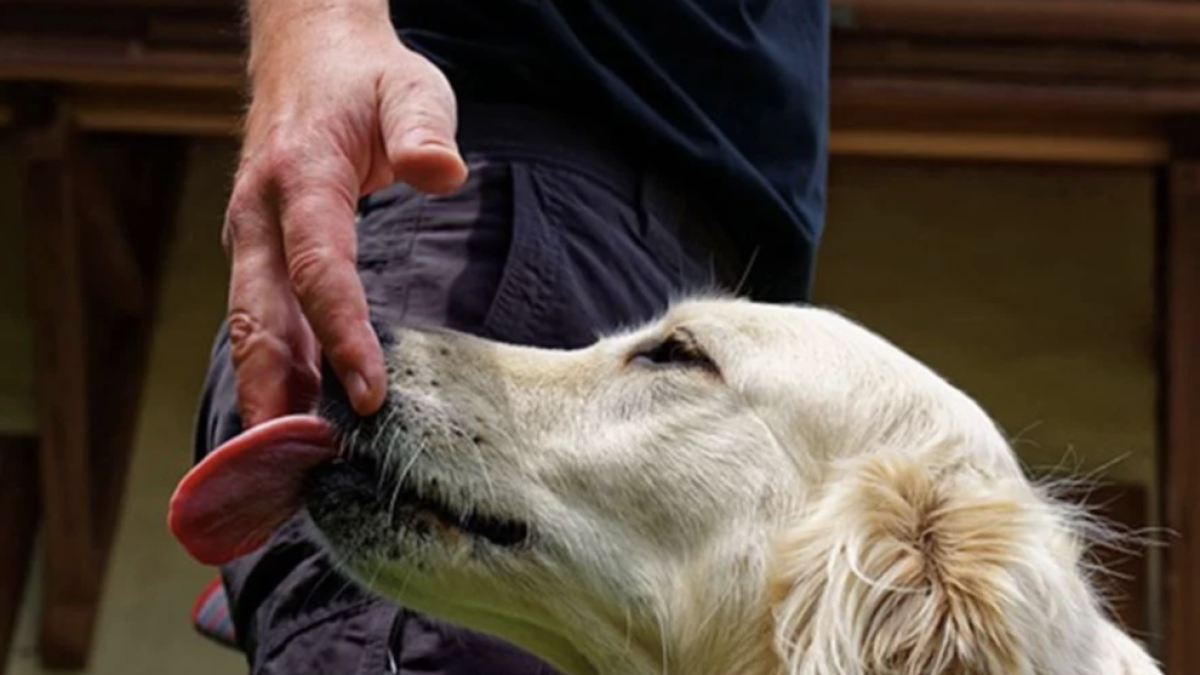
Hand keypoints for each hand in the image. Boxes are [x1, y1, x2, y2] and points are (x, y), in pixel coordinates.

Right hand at [223, 1, 467, 426]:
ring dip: (266, 393)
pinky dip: (273, 370)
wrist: (306, 54)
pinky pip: (262, 319)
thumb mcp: (409, 86)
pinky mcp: (257, 252)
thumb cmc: (365, 77)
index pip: (317, 267)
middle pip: (259, 315)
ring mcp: (251, 237)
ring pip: (251, 326)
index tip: (368, 392)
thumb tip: (441, 173)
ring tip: (283, 466)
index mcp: (300, 177)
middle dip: (273, 391)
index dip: (339, 333)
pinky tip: (292, 418)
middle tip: (292, 463)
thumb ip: (424, 128)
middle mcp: (261, 215)